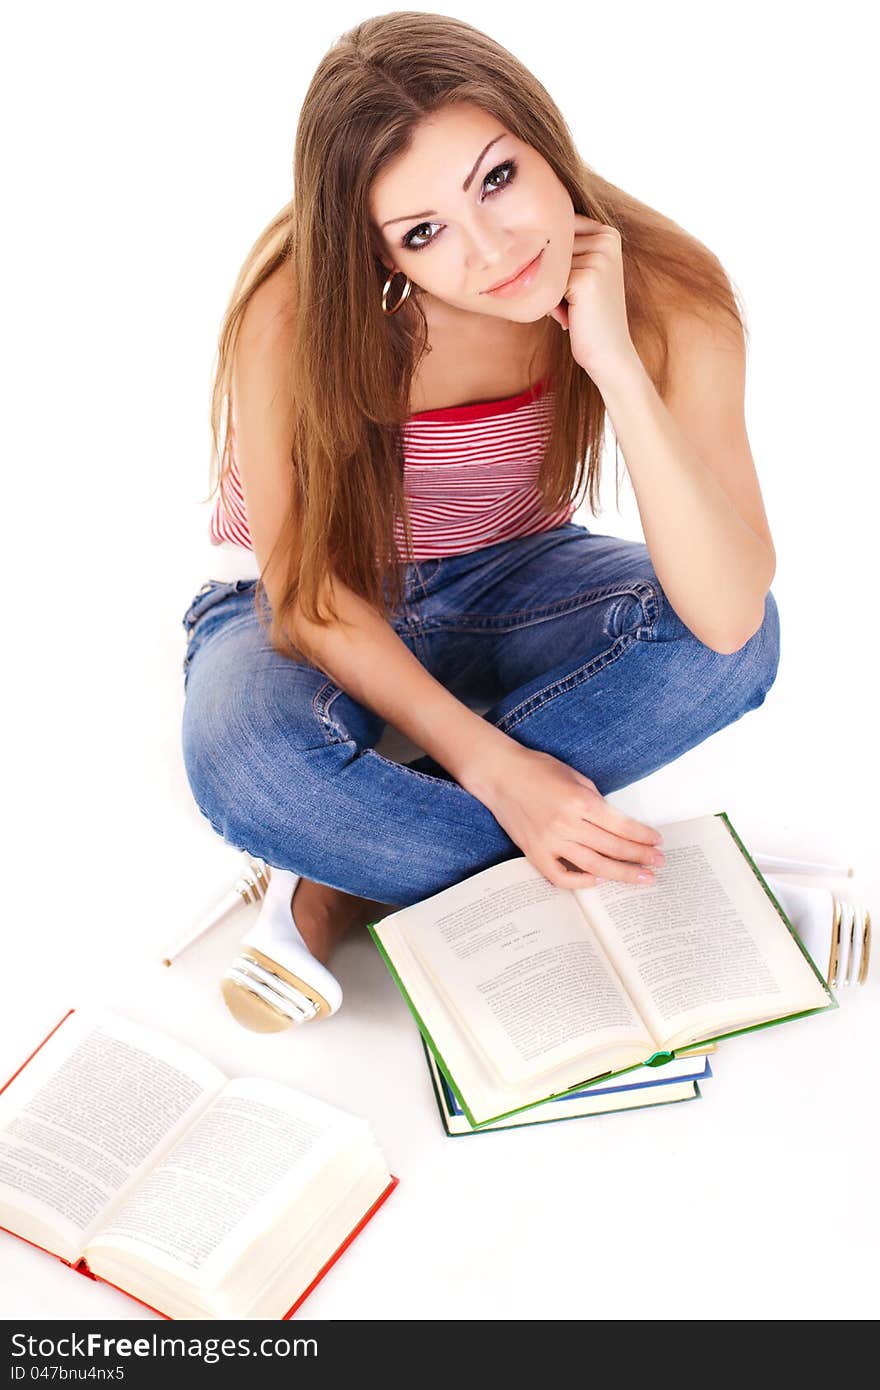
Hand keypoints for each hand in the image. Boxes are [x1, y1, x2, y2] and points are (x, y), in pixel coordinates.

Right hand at [476, 744, 663, 888]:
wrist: (499, 774)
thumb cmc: (537, 769)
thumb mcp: (575, 776)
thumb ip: (596, 801)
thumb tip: (615, 824)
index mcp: (579, 801)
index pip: (621, 826)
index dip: (643, 837)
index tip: (657, 843)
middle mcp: (566, 824)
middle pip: (612, 848)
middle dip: (640, 857)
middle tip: (658, 864)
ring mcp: (549, 841)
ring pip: (593, 866)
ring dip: (622, 873)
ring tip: (642, 878)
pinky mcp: (534, 853)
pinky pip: (561, 877)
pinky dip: (581, 882)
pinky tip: (598, 880)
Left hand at [546, 214, 639, 386]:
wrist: (609, 353)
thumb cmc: (588, 314)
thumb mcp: (582, 272)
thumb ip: (565, 248)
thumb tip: (524, 230)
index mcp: (609, 232)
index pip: (558, 230)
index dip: (554, 262)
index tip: (575, 286)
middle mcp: (607, 239)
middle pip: (552, 247)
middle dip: (552, 277)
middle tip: (574, 302)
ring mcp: (599, 257)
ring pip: (548, 265)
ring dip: (549, 290)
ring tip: (574, 308)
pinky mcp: (586, 278)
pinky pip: (547, 284)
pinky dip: (550, 303)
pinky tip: (571, 316)